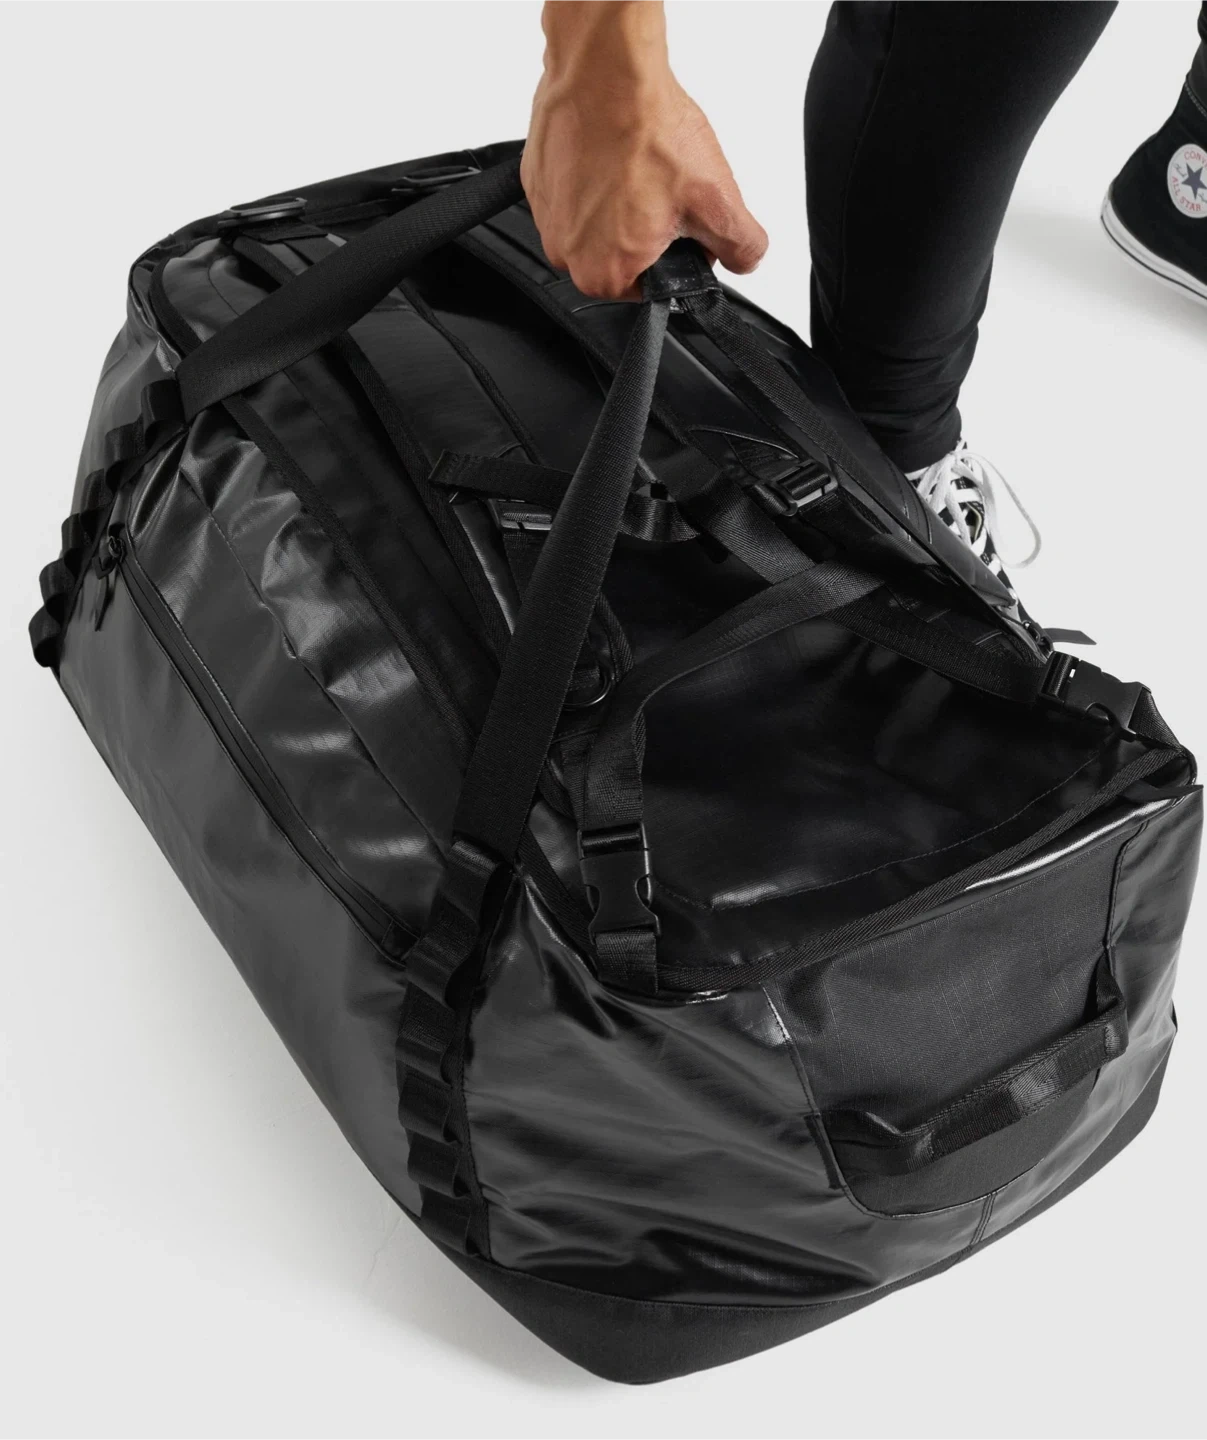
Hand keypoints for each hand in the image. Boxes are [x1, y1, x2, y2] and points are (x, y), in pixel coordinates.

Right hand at [522, 0, 767, 299]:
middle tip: (663, 188)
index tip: (681, 224)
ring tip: (640, 166)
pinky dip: (597, 178)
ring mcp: (546, 216)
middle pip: (622, 256)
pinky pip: (575, 193)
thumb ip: (741, 246)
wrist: (606, 70)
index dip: (676, 256)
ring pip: (597, 223)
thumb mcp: (717, 201)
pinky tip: (616, 153)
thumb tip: (746, 259)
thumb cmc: (647, 131)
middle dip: (648, 229)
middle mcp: (565, 253)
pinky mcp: (537, 180)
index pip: (651, 287)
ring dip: (622, 201)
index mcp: (604, 274)